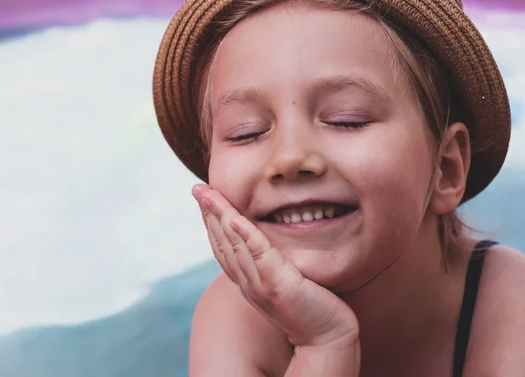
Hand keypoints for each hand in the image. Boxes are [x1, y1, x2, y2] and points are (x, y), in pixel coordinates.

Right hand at [192, 184, 359, 348]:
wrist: (327, 337)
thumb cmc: (311, 308)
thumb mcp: (284, 281)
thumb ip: (272, 264)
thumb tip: (268, 242)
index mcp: (247, 281)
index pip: (223, 247)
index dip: (211, 222)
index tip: (205, 197)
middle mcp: (248, 283)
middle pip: (222, 243)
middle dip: (209, 213)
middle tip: (197, 188)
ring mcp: (260, 284)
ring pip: (235, 245)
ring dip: (220, 217)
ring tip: (209, 194)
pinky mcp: (279, 285)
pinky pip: (259, 256)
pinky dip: (245, 235)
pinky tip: (235, 218)